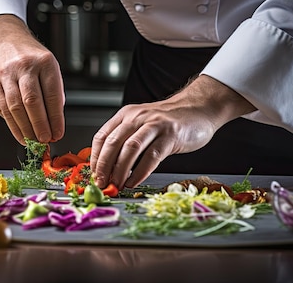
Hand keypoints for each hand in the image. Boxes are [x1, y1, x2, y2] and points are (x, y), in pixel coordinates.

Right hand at [0, 15, 64, 143]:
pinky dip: (13, 126)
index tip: (58, 133)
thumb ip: (53, 93)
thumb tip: (54, 124)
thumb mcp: (49, 67)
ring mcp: (5, 75)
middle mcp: (23, 66)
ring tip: (34, 141)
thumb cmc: (31, 58)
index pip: (51, 94)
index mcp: (44, 62)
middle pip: (31, 101)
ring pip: (14, 107)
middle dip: (39, 125)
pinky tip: (21, 134)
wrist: (4, 40)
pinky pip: (2, 109)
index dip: (55, 117)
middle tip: (45, 140)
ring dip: (25, 129)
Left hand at [90, 75, 255, 188]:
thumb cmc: (168, 122)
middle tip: (102, 184)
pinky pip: (152, 156)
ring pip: (130, 149)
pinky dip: (140, 172)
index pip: (102, 136)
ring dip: (120, 170)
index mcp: (125, 115)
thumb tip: (108, 169)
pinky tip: (134, 182)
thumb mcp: (142, 125)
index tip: (94, 175)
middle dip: (104, 166)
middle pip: (113, 143)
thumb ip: (126, 141)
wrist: (199, 108)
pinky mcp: (171, 135)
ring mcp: (154, 125)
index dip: (95, 158)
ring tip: (117, 185)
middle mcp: (137, 117)